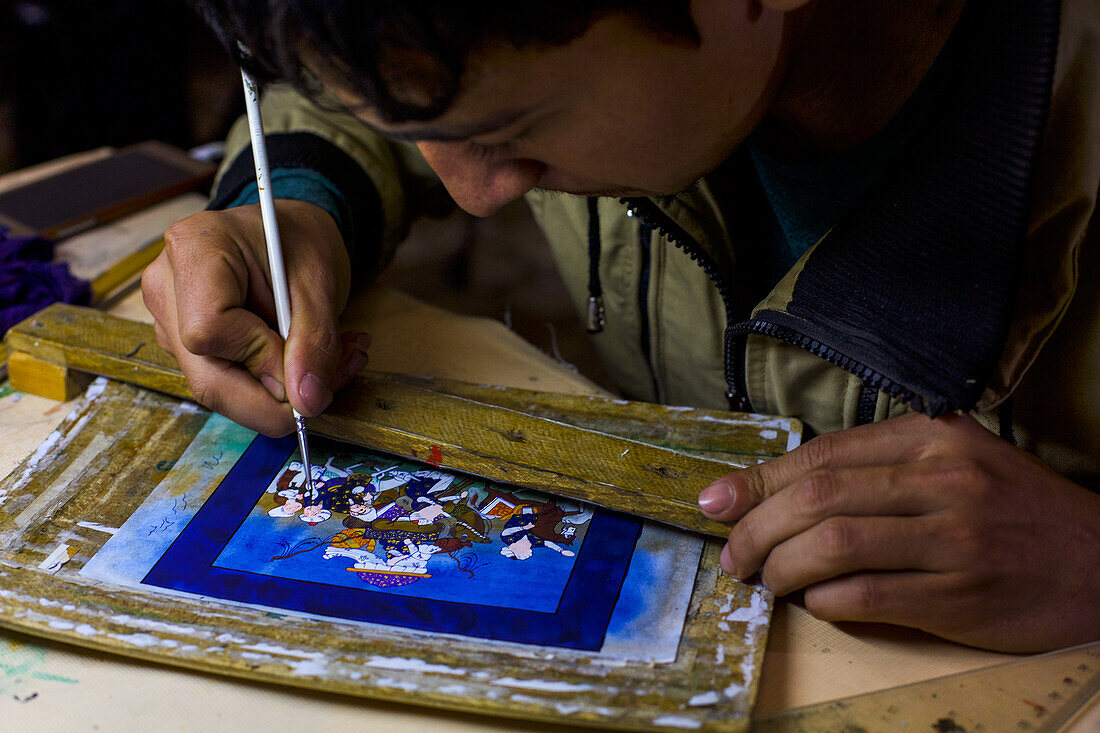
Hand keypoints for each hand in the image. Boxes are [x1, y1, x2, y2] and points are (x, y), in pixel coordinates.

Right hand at [142, 200, 370, 435]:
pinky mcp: (185, 343)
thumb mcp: (320, 283)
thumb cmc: (299, 242)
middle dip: (278, 396)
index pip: (209, 331)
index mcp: (195, 250)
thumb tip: (306, 403)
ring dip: (284, 391)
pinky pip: (227, 382)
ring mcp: (170, 319)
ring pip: (220, 387)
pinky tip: (306, 361)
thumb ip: (314, 343)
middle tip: (332, 382)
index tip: (307, 363)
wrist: (286, 232)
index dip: (261, 360)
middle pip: (207, 376)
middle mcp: (168, 287)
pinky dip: (274, 384)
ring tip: (335, 359)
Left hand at [697, 412, 1099, 651]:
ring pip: (833, 546)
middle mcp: (942, 479)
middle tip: (733, 555)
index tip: (716, 502)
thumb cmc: (1009, 510)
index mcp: (930, 438)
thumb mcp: (949, 463)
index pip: (820, 455)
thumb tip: (771, 489)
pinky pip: (867, 598)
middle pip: (816, 498)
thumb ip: (870, 467)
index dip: (757, 481)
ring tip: (766, 581)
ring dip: (781, 568)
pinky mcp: (963, 595)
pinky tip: (816, 603)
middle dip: (755, 529)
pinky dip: (825, 603)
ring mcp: (955, 538)